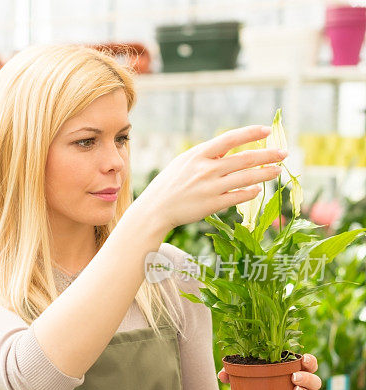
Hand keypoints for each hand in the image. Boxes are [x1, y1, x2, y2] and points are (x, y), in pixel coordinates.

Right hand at [135, 124, 287, 231]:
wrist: (156, 209)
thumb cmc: (170, 183)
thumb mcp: (184, 162)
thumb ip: (207, 155)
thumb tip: (232, 147)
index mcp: (198, 154)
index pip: (230, 138)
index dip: (250, 133)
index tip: (267, 130)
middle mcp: (206, 169)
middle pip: (244, 159)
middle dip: (268, 154)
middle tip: (284, 153)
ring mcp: (210, 187)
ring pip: (246, 178)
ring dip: (266, 173)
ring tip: (278, 170)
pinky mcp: (212, 205)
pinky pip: (238, 196)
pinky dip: (251, 192)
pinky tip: (258, 189)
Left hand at [217, 354, 322, 389]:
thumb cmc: (249, 385)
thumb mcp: (241, 377)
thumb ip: (232, 373)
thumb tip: (222, 374)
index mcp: (293, 372)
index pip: (309, 365)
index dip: (311, 361)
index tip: (304, 359)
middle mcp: (301, 387)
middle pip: (315, 382)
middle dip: (308, 379)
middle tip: (294, 378)